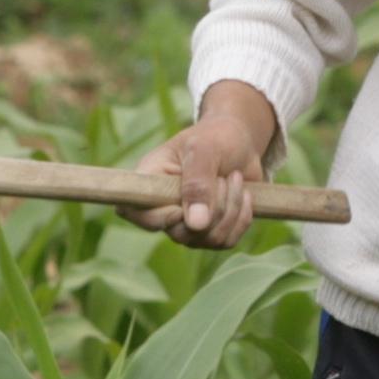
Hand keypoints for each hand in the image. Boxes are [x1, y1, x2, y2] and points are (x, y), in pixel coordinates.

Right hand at [130, 82, 278, 249]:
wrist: (241, 142)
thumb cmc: (216, 137)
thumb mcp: (205, 150)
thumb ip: (198, 184)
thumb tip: (196, 224)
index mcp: (150, 180)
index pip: (134, 212)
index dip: (157, 219)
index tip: (182, 207)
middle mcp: (164, 206)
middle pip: (179, 233)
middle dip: (213, 208)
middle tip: (226, 177)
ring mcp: (187, 223)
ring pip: (207, 239)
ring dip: (231, 210)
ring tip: (236, 179)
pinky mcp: (210, 230)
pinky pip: (226, 241)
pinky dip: (242, 218)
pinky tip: (245, 195)